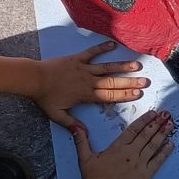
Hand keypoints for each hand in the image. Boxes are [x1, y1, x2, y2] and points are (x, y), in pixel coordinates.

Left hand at [34, 40, 150, 129]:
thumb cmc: (45, 97)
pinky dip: (102, 48)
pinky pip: (91, 53)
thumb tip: (83, 133)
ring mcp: (84, 68)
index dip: (125, 95)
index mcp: (86, 95)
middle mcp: (89, 81)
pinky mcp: (77, 59)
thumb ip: (71, 124)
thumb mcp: (57, 115)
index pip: (110, 96)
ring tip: (137, 64)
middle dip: (130, 82)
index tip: (138, 93)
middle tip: (145, 81)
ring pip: (107, 67)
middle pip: (113, 82)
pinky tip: (113, 45)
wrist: (34, 79)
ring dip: (122, 66)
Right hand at [70, 110, 173, 178]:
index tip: (153, 113)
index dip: (144, 120)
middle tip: (166, 114)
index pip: (133, 129)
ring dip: (163, 134)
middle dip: (157, 123)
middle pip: (146, 135)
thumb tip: (75, 126)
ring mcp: (139, 164)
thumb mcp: (84, 158)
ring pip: (153, 145)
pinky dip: (165, 152)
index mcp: (118, 147)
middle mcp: (130, 153)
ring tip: (171, 124)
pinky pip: (157, 161)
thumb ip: (82, 141)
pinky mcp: (145, 175)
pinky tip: (171, 144)